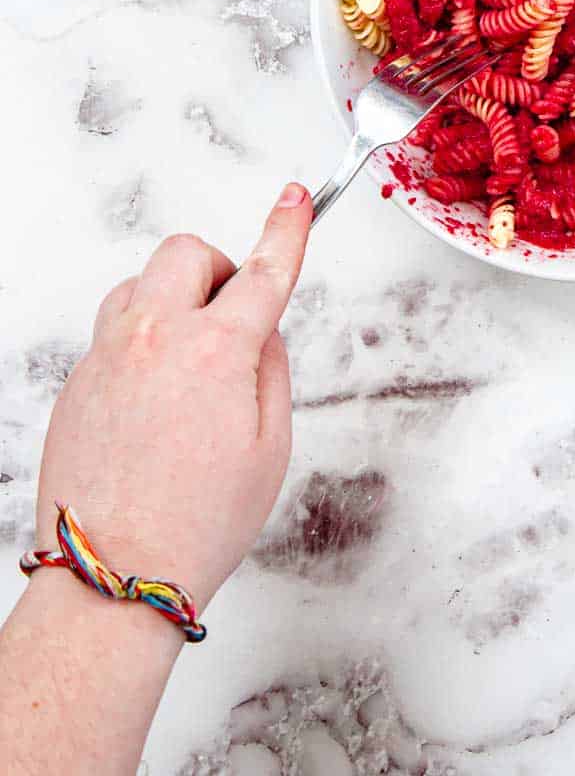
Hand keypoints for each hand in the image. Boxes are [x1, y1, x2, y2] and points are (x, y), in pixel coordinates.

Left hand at [33, 184, 312, 614]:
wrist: (113, 579)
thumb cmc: (196, 526)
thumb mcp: (270, 449)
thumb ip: (272, 372)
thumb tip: (262, 332)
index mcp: (215, 352)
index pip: (263, 270)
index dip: (286, 228)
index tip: (294, 199)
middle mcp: (154, 339)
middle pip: (186, 253)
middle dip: (218, 269)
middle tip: (234, 314)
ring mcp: (106, 356)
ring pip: (140, 283)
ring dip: (173, 299)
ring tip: (191, 357)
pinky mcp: (76, 382)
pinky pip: (112, 329)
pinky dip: (141, 339)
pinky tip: (156, 397)